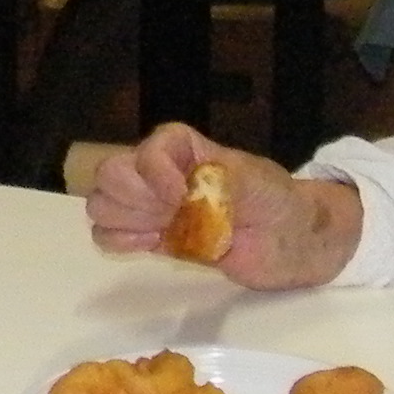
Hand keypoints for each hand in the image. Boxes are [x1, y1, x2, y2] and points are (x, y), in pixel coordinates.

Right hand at [83, 124, 358, 287]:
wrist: (292, 242)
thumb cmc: (279, 201)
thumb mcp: (259, 182)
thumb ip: (225, 180)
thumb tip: (189, 190)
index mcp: (186, 150)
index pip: (150, 148)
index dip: (155, 172)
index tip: (182, 197)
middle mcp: (162, 174)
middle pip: (111, 174)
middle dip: (132, 197)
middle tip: (168, 215)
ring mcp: (154, 207)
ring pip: (102, 204)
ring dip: (123, 219)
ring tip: (159, 230)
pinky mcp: (154, 238)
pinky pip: (110, 236)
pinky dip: (119, 241)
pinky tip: (149, 245)